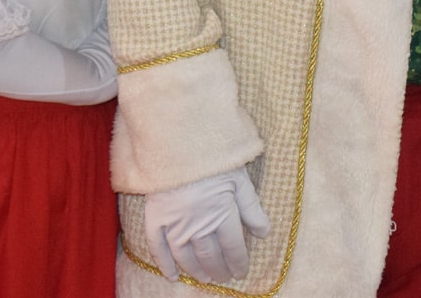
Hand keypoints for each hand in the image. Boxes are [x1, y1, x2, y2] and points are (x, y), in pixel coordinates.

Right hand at [144, 168, 270, 282]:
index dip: (238, 262)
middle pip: (210, 255)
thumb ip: (252, 208)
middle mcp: (198, 224)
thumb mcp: (240, 179)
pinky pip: (157, 248)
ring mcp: (175, 223)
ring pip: (186, 256)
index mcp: (221, 213)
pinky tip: (172, 276)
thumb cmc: (213, 157)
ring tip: (204, 279)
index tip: (241, 272)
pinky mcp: (155, 218)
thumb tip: (265, 233)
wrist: (177, 141)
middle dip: (219, 269)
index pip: (233, 247)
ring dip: (196, 271)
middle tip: (223, 277)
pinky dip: (164, 264)